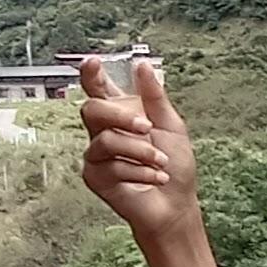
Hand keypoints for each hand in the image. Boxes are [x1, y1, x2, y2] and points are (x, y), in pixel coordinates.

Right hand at [75, 56, 198, 240]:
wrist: (176, 204)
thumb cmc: (174, 167)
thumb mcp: (172, 126)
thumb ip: (155, 97)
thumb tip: (142, 66)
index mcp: (121, 115)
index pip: (98, 90)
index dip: (91, 75)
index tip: (93, 62)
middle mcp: (104, 132)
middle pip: (92, 110)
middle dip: (120, 116)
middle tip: (147, 127)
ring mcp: (97, 155)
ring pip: (106, 141)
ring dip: (141, 152)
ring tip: (161, 163)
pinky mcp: (96, 177)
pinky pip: (111, 166)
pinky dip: (140, 172)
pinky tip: (155, 178)